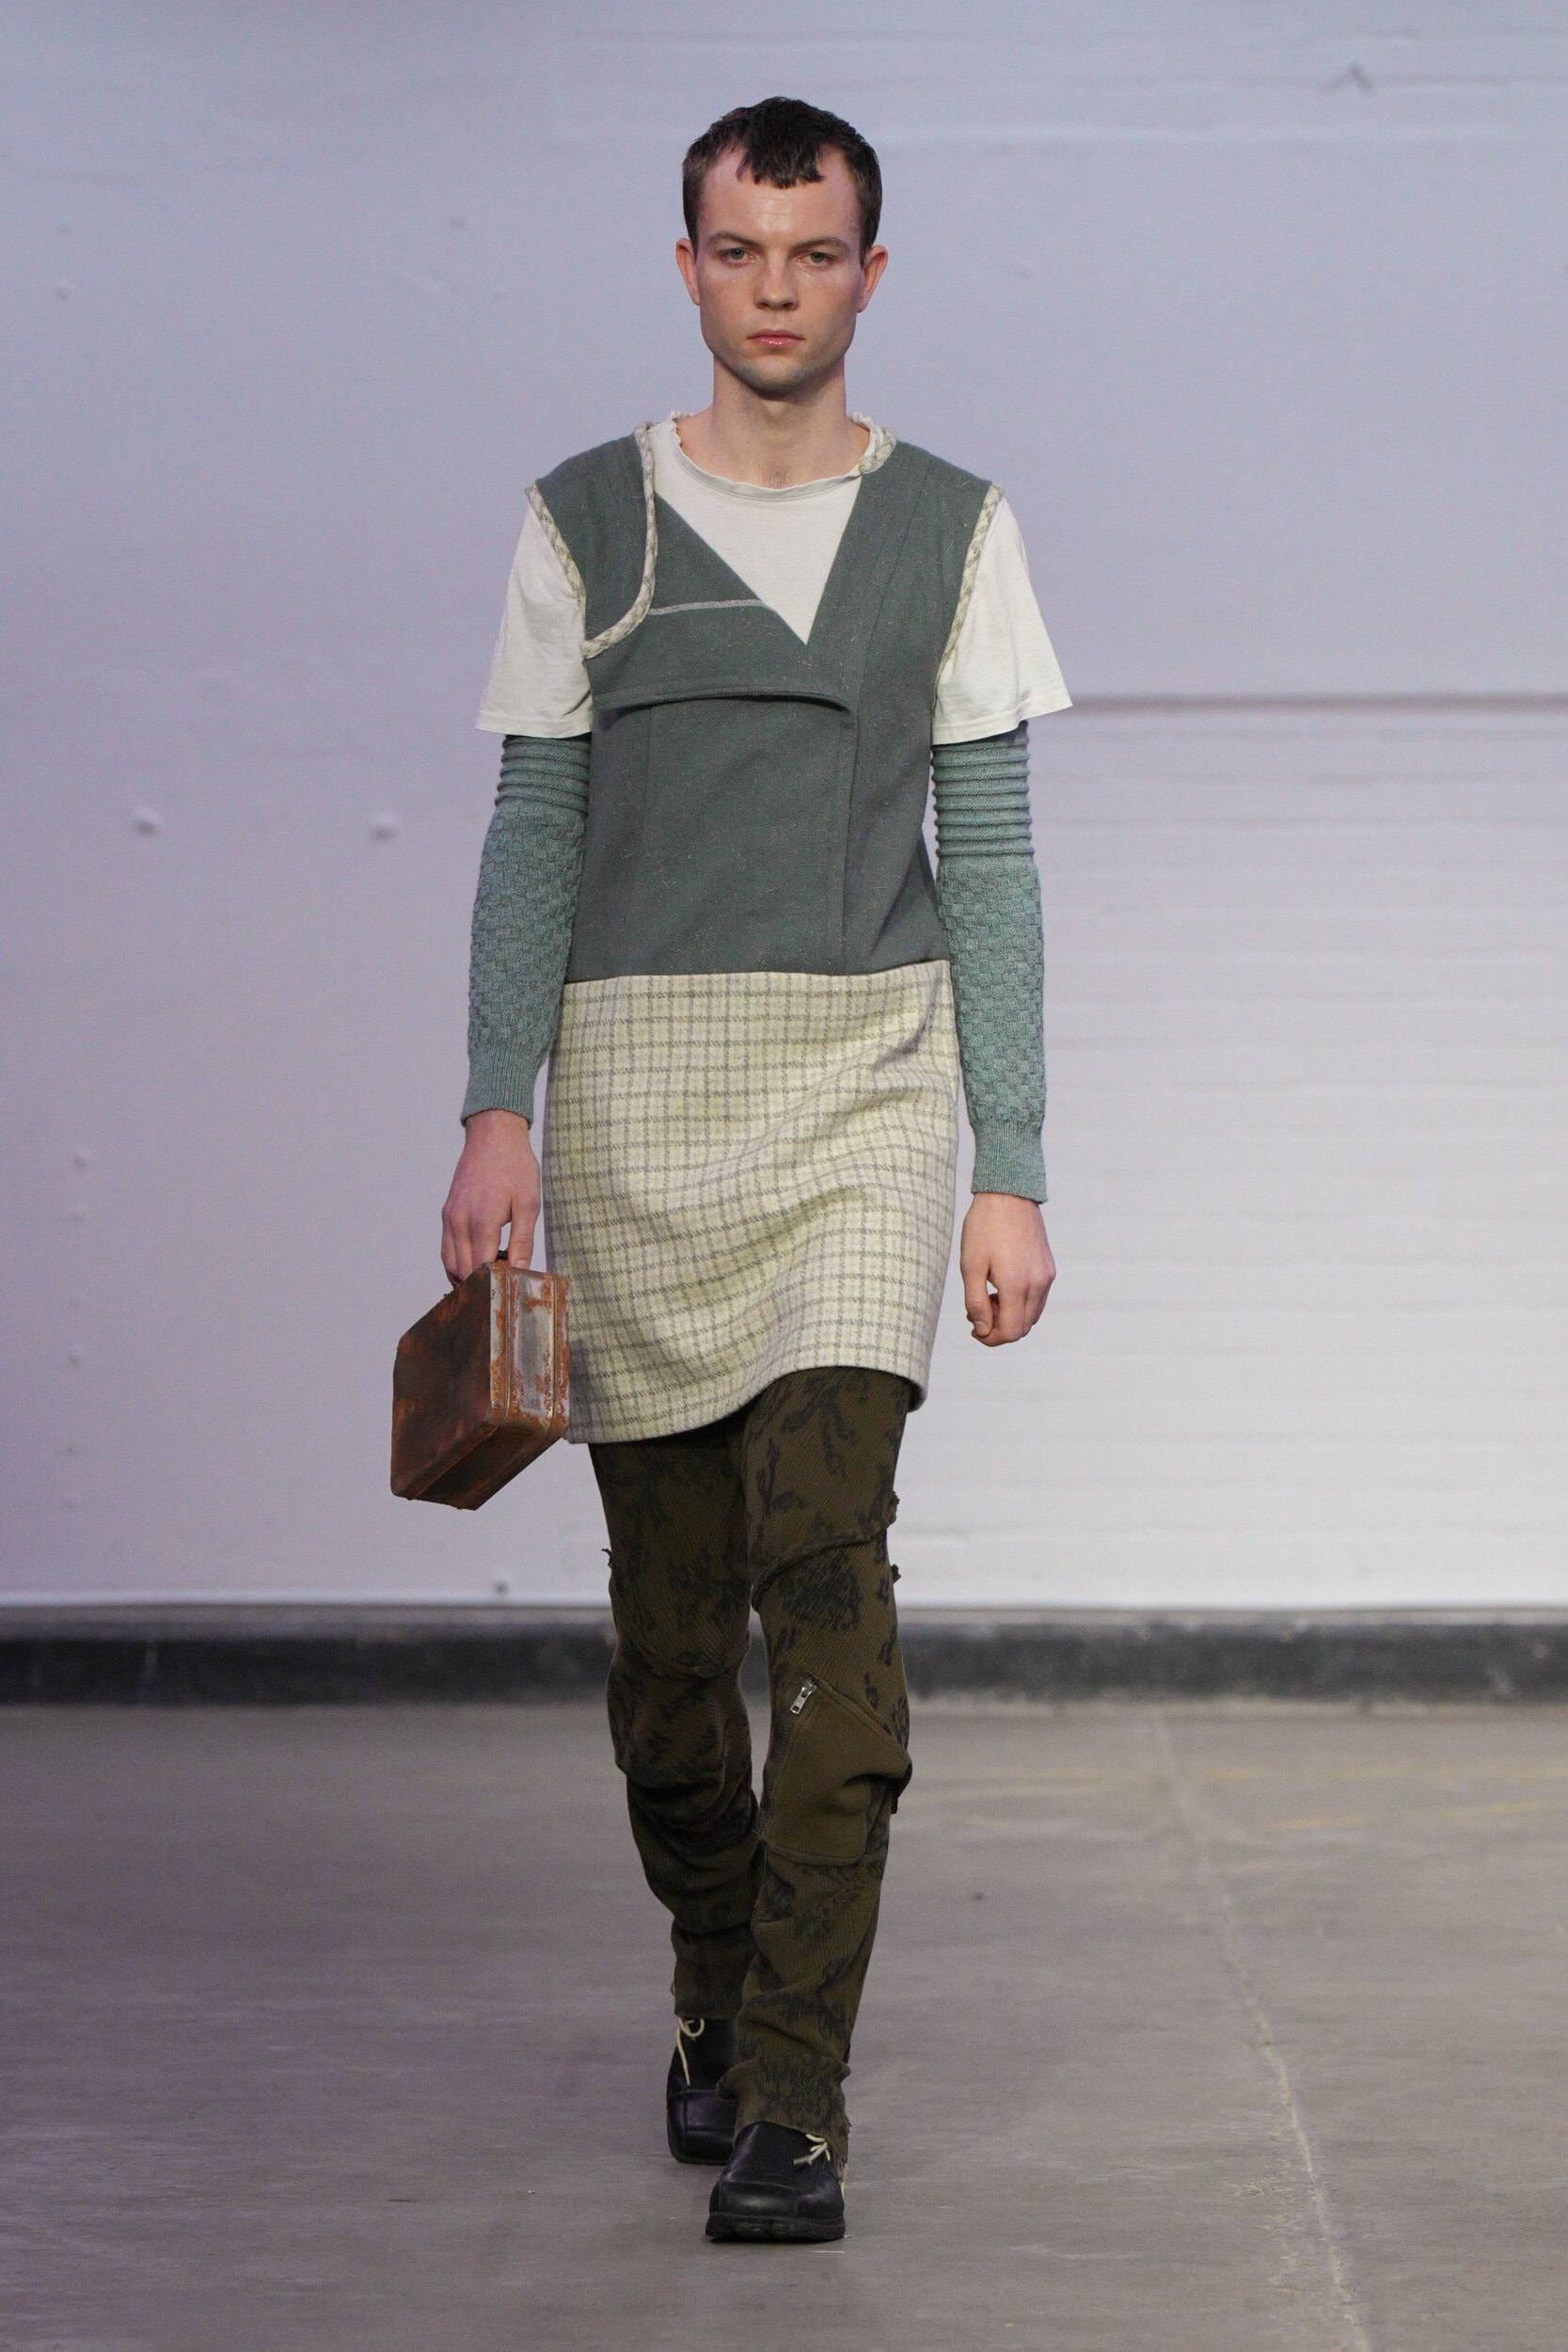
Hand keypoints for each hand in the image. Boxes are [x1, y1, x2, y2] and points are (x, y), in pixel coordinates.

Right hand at [441, 1109, 540, 1283]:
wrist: (493, 1135)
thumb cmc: (515, 1166)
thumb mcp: (528, 1203)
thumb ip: (523, 1241)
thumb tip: (520, 1270)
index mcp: (481, 1221)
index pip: (481, 1269)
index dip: (497, 1281)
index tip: (515, 1279)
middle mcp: (459, 1222)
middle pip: (463, 1271)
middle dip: (483, 1281)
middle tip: (508, 1274)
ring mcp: (449, 1218)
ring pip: (450, 1263)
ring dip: (468, 1274)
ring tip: (494, 1269)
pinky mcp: (447, 1213)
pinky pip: (446, 1248)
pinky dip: (458, 1261)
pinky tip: (478, 1259)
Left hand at [960, 1193, 1054, 1345]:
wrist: (1008, 1194)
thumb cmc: (984, 1227)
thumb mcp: (970, 1265)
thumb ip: (976, 1302)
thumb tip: (983, 1330)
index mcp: (1017, 1285)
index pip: (1011, 1332)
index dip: (991, 1338)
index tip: (974, 1328)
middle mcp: (1038, 1284)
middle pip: (1023, 1327)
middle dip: (999, 1328)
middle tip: (977, 1310)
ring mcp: (1047, 1276)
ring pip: (1032, 1315)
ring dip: (1011, 1316)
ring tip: (988, 1296)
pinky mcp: (1049, 1268)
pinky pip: (1038, 1299)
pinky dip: (1021, 1303)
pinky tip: (1002, 1286)